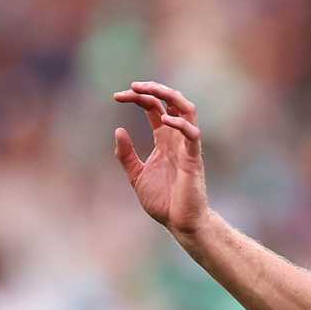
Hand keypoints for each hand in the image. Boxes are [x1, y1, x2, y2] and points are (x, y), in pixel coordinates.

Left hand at [113, 82, 209, 238]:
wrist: (180, 223)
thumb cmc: (163, 201)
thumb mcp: (136, 176)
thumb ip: (126, 155)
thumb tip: (119, 130)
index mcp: (163, 140)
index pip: (153, 108)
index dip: (137, 98)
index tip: (117, 97)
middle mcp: (176, 138)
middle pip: (170, 101)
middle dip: (153, 89)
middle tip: (132, 86)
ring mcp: (186, 146)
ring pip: (187, 109)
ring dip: (170, 96)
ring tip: (149, 91)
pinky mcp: (193, 158)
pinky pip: (192, 134)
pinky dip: (181, 123)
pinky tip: (164, 120)